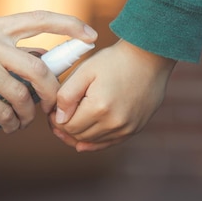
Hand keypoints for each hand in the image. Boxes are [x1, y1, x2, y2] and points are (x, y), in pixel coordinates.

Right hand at [0, 11, 96, 133]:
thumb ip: (6, 48)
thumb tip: (44, 59)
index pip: (39, 18)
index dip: (69, 25)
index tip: (91, 36)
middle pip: (39, 68)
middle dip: (52, 91)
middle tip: (53, 105)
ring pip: (22, 96)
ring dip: (28, 114)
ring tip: (23, 121)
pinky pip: (4, 113)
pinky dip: (11, 124)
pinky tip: (9, 127)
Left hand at [49, 39, 175, 150]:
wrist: (149, 57)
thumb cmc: (114, 61)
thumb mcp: (85, 71)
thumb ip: (66, 95)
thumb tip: (58, 118)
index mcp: (99, 108)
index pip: (67, 126)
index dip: (55, 120)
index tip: (52, 111)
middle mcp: (114, 123)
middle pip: (79, 136)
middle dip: (65, 128)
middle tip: (58, 117)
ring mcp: (126, 128)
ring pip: (93, 142)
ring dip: (79, 135)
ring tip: (71, 122)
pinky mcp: (135, 129)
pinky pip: (109, 143)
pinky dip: (95, 142)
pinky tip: (84, 142)